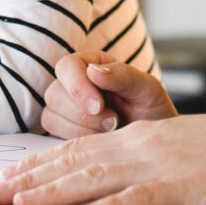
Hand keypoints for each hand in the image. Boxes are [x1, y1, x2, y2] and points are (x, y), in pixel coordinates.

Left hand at [0, 105, 205, 204]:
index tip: (6, 176)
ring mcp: (164, 165)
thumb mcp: (177, 147)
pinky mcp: (188, 187)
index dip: (38, 163)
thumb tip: (104, 180)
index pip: (76, 149)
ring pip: (98, 178)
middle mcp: (143, 146)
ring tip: (22, 203)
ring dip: (56, 192)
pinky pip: (144, 199)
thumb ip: (140, 159)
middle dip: (32, 178)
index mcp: (140, 137)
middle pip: (76, 162)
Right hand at [40, 51, 177, 138]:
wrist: (154, 140)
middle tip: (113, 122)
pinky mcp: (63, 130)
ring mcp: (66, 108)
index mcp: (93, 64)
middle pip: (55, 93)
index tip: (99, 106)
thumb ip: (124, 76)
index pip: (67, 66)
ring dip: (81, 129)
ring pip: (51, 116)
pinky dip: (76, 140)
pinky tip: (99, 140)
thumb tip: (93, 71)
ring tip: (110, 130)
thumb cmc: (152, 110)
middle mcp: (75, 83)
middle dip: (83, 114)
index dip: (78, 87)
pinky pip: (53, 135)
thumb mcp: (148, 89)